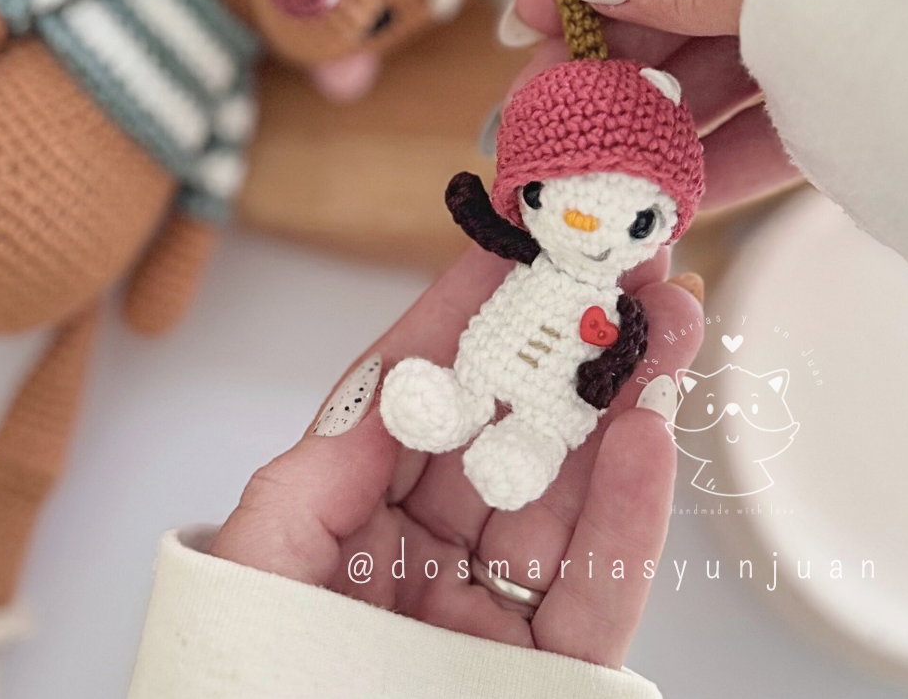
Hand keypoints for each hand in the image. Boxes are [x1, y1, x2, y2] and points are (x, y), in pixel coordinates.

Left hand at [211, 247, 702, 669]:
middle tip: (621, 273)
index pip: (417, 400)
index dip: (464, 321)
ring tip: (661, 331)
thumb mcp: (259, 561)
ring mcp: (491, 620)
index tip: (510, 252)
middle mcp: (427, 559)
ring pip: (569, 497)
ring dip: (621, 409)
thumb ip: (321, 469)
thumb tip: (392, 390)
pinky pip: (600, 593)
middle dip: (565, 348)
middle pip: (509, 433)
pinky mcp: (547, 682)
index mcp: (351, 521)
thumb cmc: (245, 690)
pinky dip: (633, 514)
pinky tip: (653, 435)